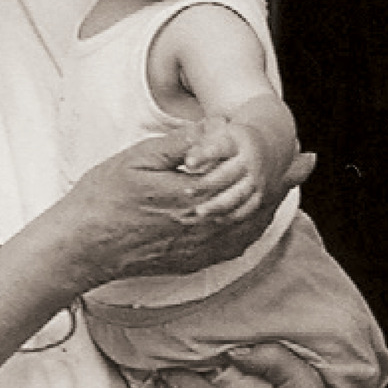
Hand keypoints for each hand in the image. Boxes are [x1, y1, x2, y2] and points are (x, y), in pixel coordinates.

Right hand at [62, 131, 313, 291]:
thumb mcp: (137, 158)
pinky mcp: (191, 260)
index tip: (297, 151)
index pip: (248, 175)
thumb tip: (217, 127)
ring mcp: (198, 246)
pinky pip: (234, 246)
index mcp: (192, 194)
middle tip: (306, 164)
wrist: (82, 246)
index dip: (275, 162)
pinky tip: (257, 221)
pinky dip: (253, 230)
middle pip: (257, 201)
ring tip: (289, 187)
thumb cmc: (102, 198)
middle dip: (284, 181)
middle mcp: (202, 224)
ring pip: (250, 226)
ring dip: (274, 204)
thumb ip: (182, 143)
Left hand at [181, 117, 270, 220]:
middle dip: (208, 184)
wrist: (269, 148)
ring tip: (200, 211)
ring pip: (238, 195)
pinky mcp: (260, 196)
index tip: (188, 163)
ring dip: (218, 205)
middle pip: (229, 174)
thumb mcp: (219, 134)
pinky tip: (215, 219)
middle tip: (188, 191)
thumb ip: (201, 144)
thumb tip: (187, 161)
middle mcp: (250, 161)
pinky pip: (247, 209)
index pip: (220, 148)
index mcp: (238, 142)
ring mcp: (256, 180)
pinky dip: (231, 216)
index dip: (204, 155)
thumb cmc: (234, 141)